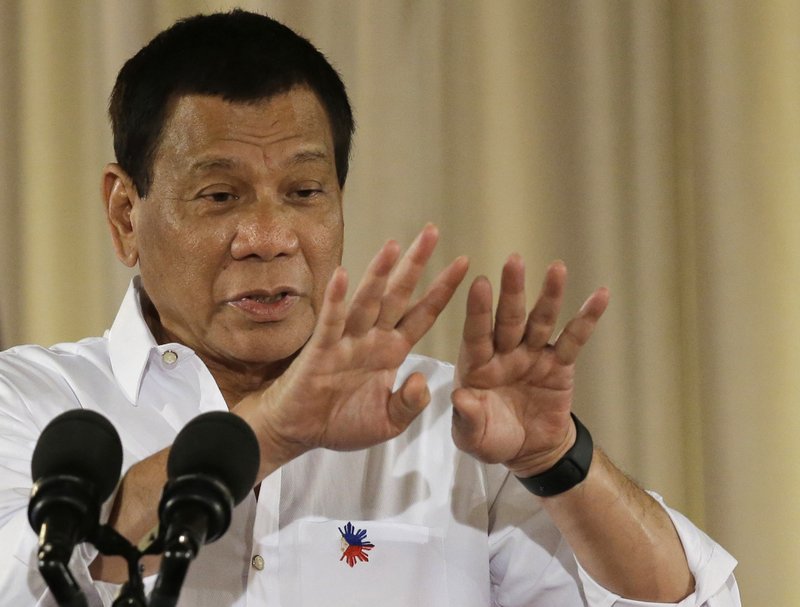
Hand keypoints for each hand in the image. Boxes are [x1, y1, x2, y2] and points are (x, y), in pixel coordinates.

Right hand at [236, 224, 468, 475]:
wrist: (300, 433)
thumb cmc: (342, 422)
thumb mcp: (388, 421)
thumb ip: (410, 404)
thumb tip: (421, 378)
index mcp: (392, 351)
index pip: (422, 314)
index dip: (442, 290)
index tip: (464, 263)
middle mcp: (372, 338)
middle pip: (398, 295)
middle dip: (416, 264)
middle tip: (432, 230)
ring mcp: (346, 341)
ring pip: (367, 301)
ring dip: (380, 273)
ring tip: (394, 245)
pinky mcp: (321, 350)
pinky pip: (331, 322)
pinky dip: (336, 299)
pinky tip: (343, 275)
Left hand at [451, 256, 608, 476]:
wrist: (528, 451)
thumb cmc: (492, 439)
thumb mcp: (473, 438)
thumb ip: (466, 418)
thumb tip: (460, 396)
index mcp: (477, 366)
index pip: (476, 334)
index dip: (479, 310)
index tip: (480, 283)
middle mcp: (504, 353)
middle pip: (509, 317)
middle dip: (512, 290)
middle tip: (514, 260)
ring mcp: (532, 355)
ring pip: (541, 320)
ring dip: (549, 295)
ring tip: (557, 268)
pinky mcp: (559, 364)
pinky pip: (574, 340)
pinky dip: (587, 319)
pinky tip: (600, 296)